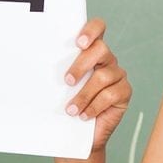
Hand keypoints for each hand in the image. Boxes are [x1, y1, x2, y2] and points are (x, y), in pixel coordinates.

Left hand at [62, 17, 131, 148]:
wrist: (80, 134)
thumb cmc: (69, 106)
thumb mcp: (62, 87)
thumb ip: (59, 73)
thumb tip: (38, 67)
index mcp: (92, 52)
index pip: (98, 28)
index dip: (91, 30)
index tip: (79, 42)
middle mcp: (107, 60)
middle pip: (101, 49)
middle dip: (81, 64)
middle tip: (67, 81)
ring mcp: (118, 75)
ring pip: (103, 76)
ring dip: (83, 94)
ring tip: (71, 110)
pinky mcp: (124, 92)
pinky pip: (111, 95)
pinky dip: (94, 106)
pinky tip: (84, 115)